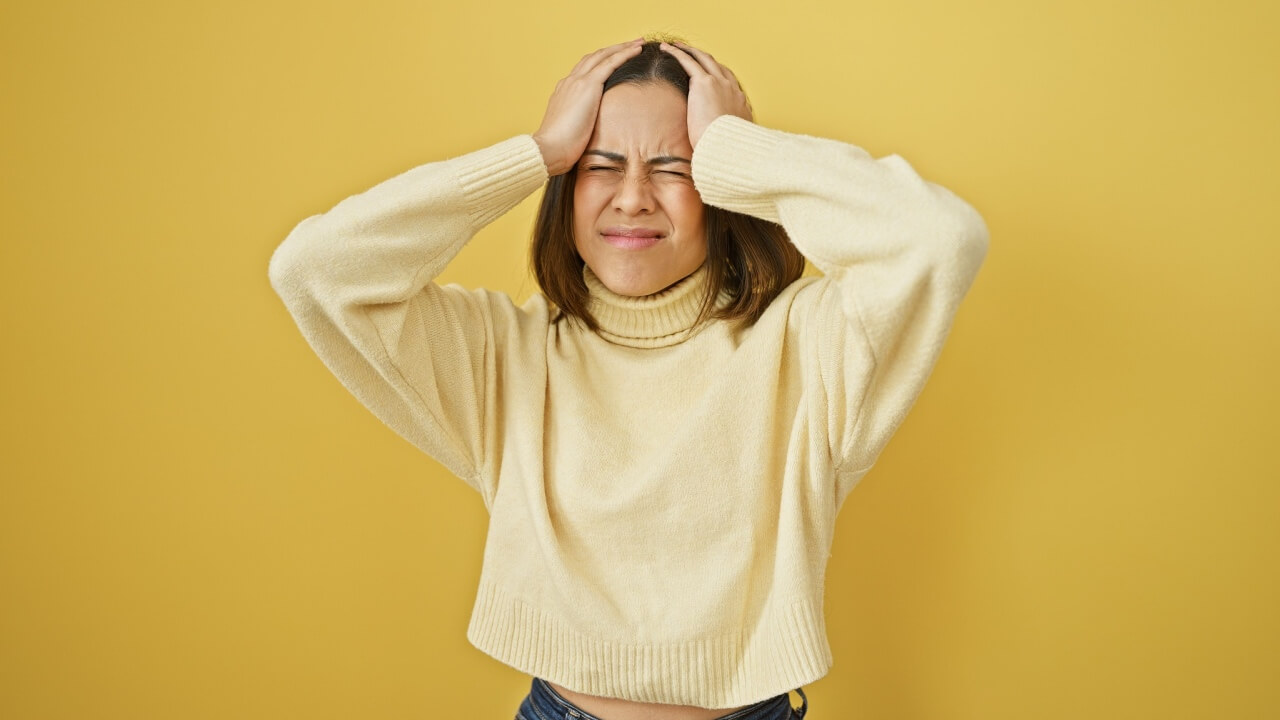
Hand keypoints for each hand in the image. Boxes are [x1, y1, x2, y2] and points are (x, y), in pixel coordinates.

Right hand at [533, 39, 645, 175]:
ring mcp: (578, 81)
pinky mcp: (588, 85)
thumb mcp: (570, 132)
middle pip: (593, 58)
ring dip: (621, 47)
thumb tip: (590, 135)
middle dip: (612, 49)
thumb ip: (580, 126)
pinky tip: (636, 49)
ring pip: (603, 55)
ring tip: (637, 43)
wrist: (549, 149)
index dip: (600, 63)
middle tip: (630, 44)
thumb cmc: (558, 149)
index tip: (613, 60)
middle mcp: (569, 82)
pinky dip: (624, 53)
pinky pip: (610, 62)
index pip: (584, 71)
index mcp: (564, 92)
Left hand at [658, 42, 753, 148]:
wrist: (727, 146)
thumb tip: (716, 147)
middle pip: (718, 66)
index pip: (729, 83)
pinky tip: (667, 48)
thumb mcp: (730, 143)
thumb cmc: (727, 151)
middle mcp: (733, 89)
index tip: (708, 74)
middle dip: (704, 59)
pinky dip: (677, 53)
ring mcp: (720, 83)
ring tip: (676, 47)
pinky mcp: (704, 82)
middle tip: (692, 54)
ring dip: (690, 51)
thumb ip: (724, 138)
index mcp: (740, 104)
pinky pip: (689, 61)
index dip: (718, 75)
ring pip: (704, 59)